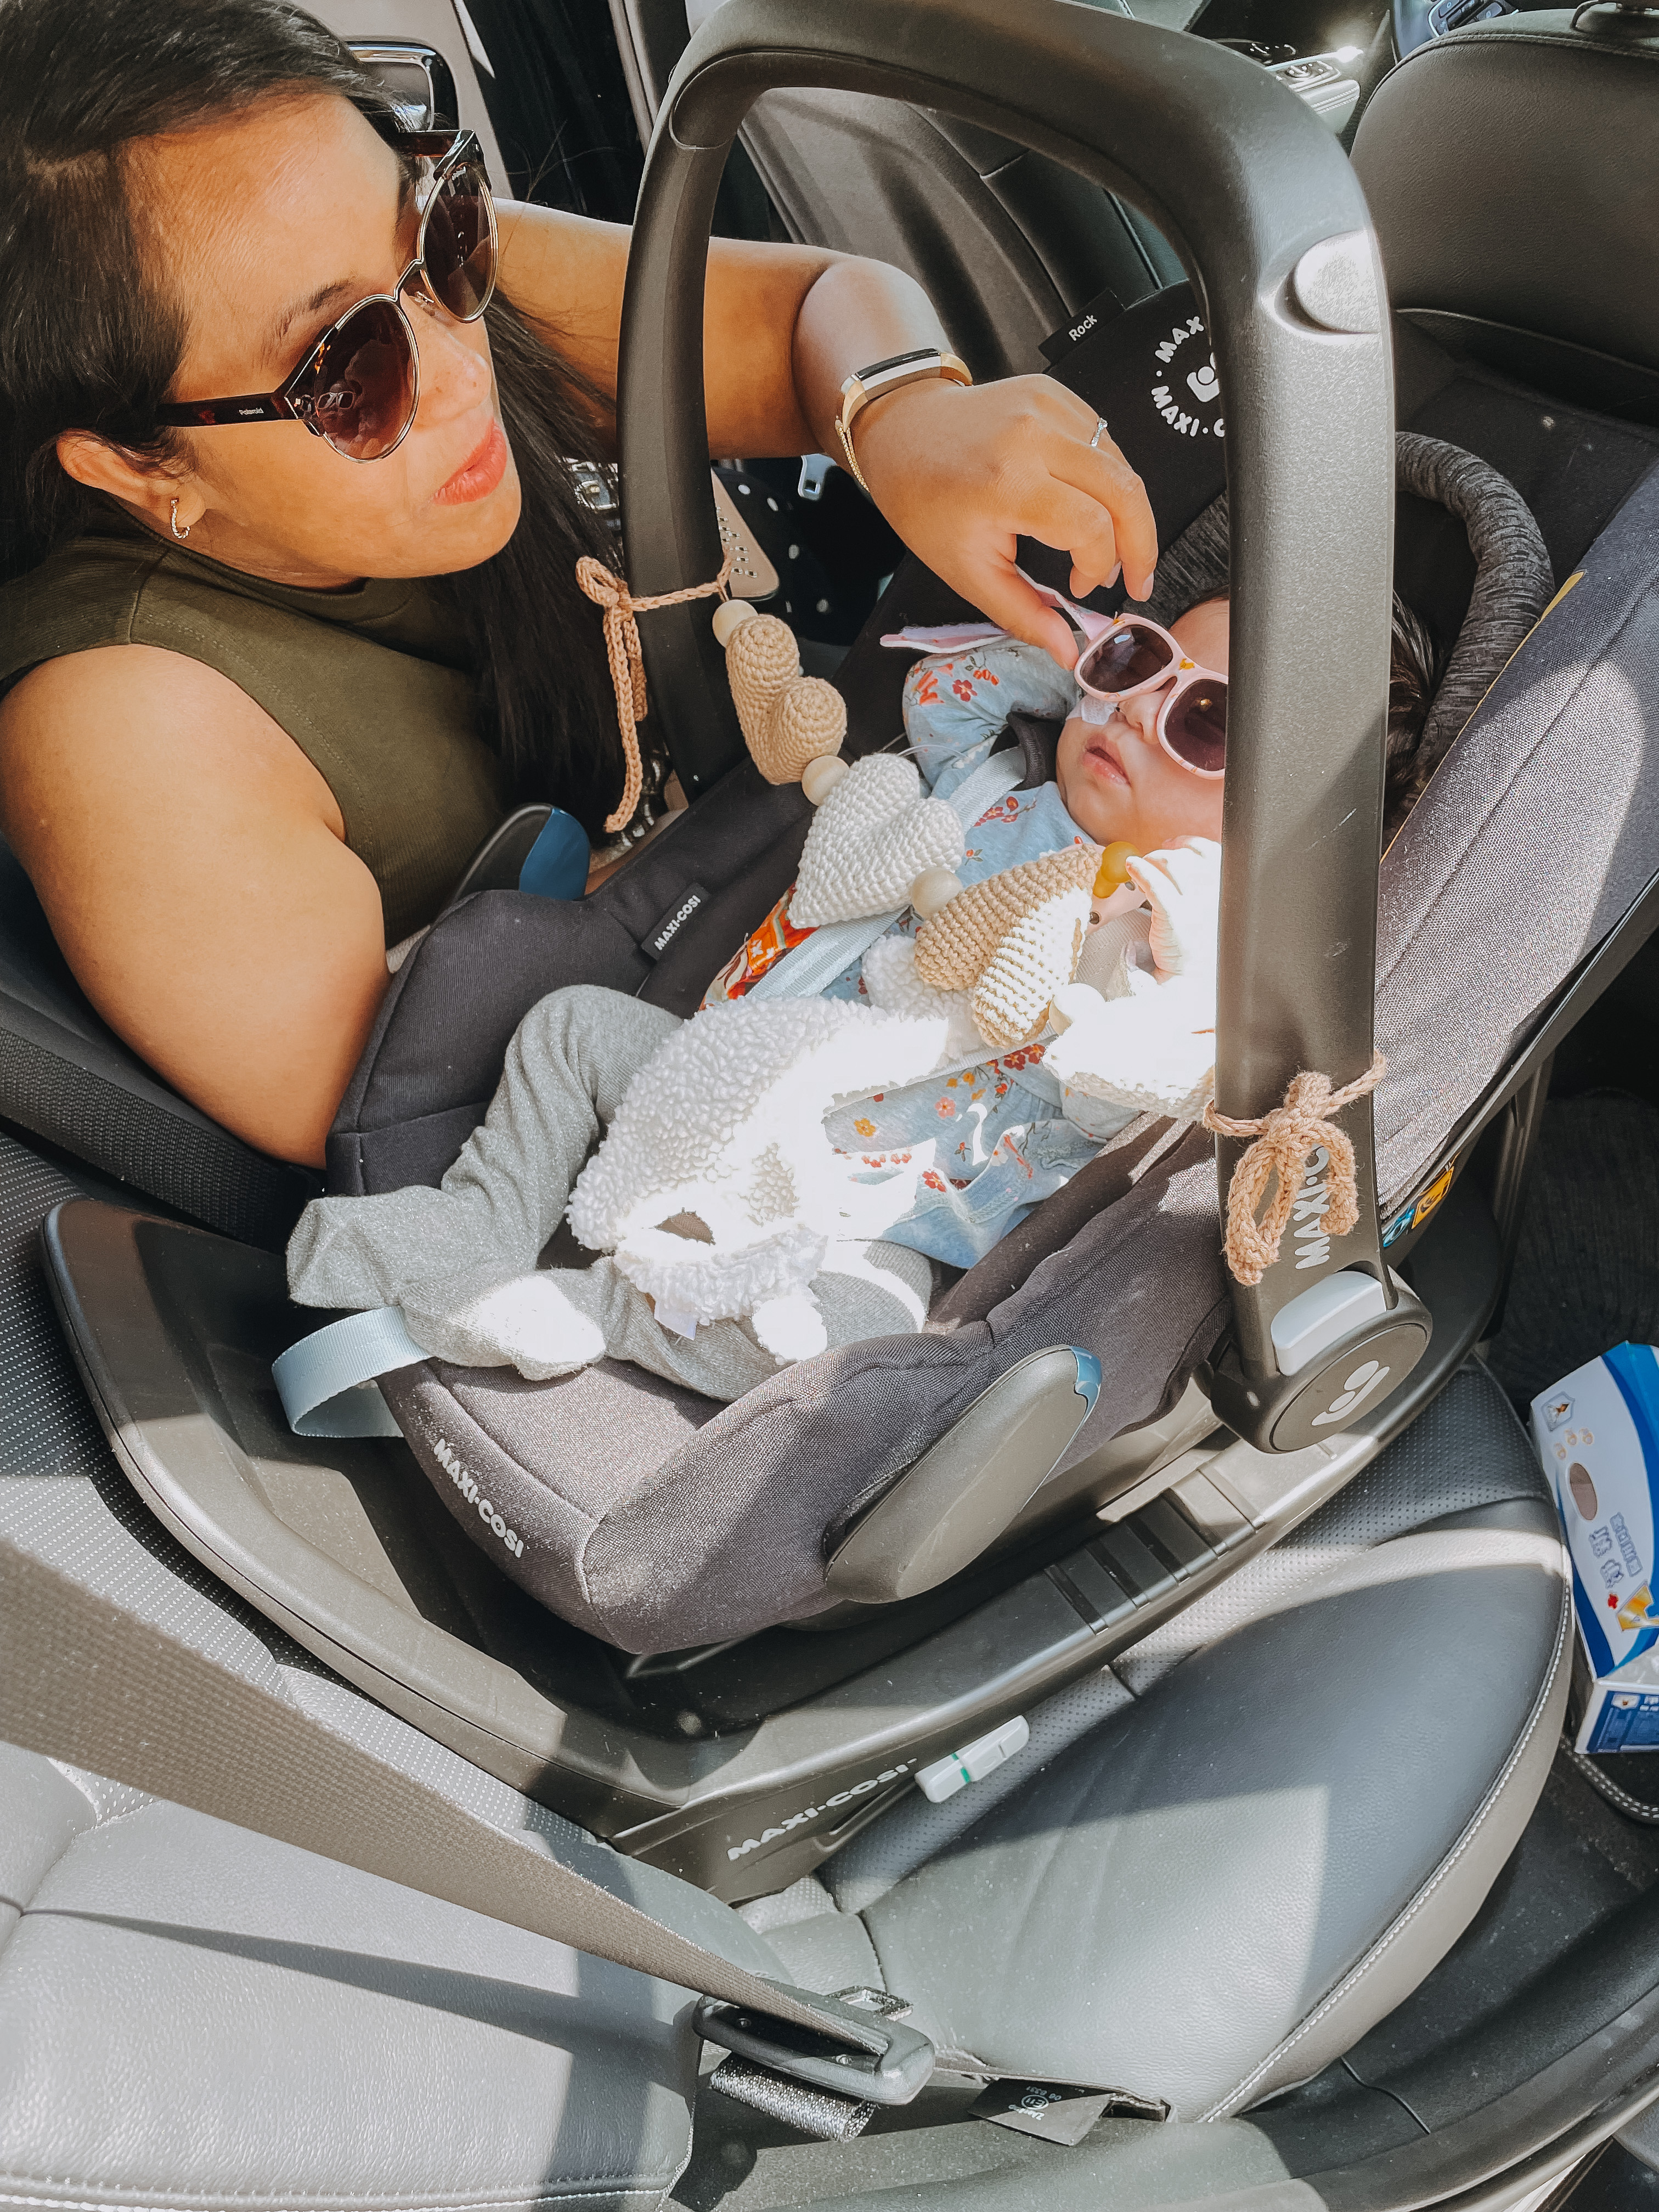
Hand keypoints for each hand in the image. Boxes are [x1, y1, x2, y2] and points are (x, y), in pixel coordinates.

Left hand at [851, 376, 1157, 669]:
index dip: (1099, 566)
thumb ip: (1022, 614)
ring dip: (1127, 513)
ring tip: (1109, 547)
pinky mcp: (1056, 394)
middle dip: (1141, 544)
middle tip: (1137, 580)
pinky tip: (1088, 503)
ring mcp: (1048, 406)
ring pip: (1122, 464)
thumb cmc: (923, 500)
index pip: (1091, 526)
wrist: (902, 429)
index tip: (1082, 587)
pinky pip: (1105, 440)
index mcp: (1008, 482)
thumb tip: (1068, 652)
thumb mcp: (966, 570)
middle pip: (1125, 491)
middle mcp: (1034, 435)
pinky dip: (1107, 479)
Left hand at [1124, 839, 1220, 980]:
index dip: (1187, 844)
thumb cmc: (1197, 945)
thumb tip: (1174, 857)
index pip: (1211, 853)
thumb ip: (1200, 885)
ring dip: (1150, 863)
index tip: (1170, 845)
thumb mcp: (1208, 910)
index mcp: (1227, 891)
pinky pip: (1156, 884)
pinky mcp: (1176, 916)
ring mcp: (1197, 905)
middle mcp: (1217, 894)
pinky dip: (1141, 871)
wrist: (1191, 977)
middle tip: (1149, 866)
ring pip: (1169, 864)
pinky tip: (1132, 868)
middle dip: (1161, 857)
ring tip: (1139, 872)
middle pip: (1185, 858)